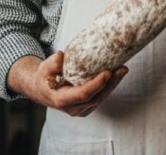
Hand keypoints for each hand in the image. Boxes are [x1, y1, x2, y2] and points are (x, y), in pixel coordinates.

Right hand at [8, 52, 127, 116]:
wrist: (42, 89)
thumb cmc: (44, 77)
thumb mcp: (44, 68)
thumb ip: (52, 63)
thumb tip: (62, 56)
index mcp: (62, 100)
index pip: (83, 94)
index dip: (97, 84)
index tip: (107, 72)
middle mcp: (73, 108)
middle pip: (97, 97)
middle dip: (111, 83)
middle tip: (122, 68)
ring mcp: (81, 109)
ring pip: (101, 98)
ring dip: (113, 84)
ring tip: (123, 69)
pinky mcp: (87, 106)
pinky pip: (100, 97)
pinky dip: (109, 86)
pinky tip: (116, 74)